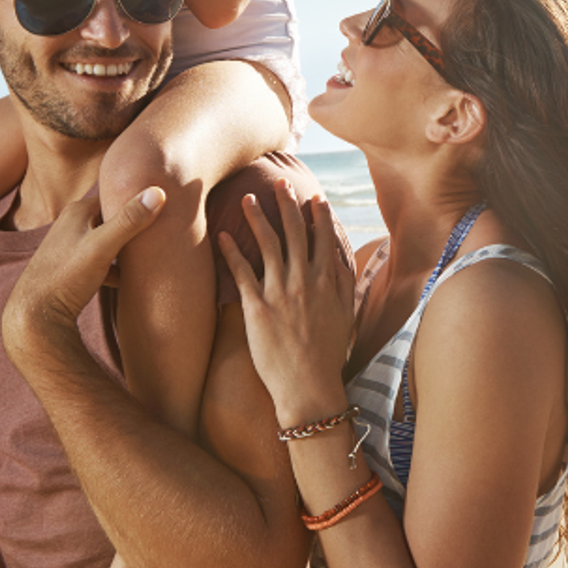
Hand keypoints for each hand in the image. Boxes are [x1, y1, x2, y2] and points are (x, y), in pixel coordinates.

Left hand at [1, 187, 164, 367]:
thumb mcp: (101, 247)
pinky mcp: (71, 269)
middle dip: (135, 225)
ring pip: (107, 242)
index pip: (115, 195)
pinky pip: (100, 263)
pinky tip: (129, 281)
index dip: (138, 200)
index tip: (166, 205)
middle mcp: (71, 224)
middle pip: (111, 219)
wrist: (35, 315)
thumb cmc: (66, 277)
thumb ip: (129, 221)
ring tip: (150, 255)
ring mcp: (70, 247)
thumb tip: (158, 192)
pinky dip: (114, 269)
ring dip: (126, 248)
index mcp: (77, 211)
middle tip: (164, 230)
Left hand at [217, 180, 356, 424]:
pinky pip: (241, 272)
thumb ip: (342, 286)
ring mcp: (280, 293)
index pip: (323, 240)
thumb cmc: (327, 355)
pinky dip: (231, 251)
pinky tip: (222, 234)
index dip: (318, 216)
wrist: (309, 386)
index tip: (313, 197)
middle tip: (279, 181)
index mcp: (327, 283)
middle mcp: (305, 282)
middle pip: (295, 233)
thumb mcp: (345, 316)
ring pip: (269, 244)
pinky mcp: (257, 307)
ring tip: (248, 197)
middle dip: (287, 204)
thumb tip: (340, 261)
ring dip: (259, 217)